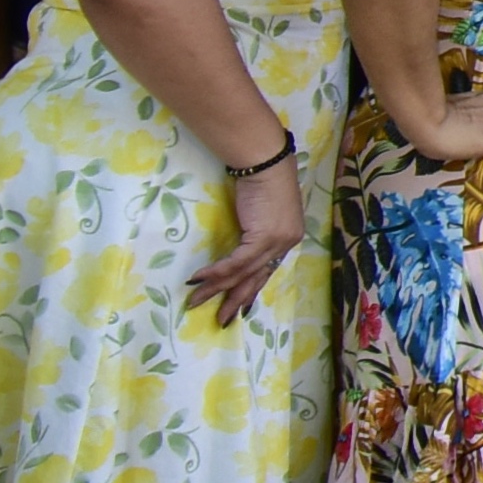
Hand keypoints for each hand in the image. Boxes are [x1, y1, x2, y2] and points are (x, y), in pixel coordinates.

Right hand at [188, 147, 305, 324]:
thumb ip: (256, 229)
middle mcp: (285, 244)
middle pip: (256, 279)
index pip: (267, 270)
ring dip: (217, 290)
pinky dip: (216, 273)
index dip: (251, 289)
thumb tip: (242, 239)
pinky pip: (236, 263)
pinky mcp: (263, 238)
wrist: (266, 162)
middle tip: (220, 320)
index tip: (240, 307)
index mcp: (287, 238)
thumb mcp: (261, 210)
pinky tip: (199, 280)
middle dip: (235, 300)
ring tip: (196, 302)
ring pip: (243, 274)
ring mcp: (277, 243)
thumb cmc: (262, 179)